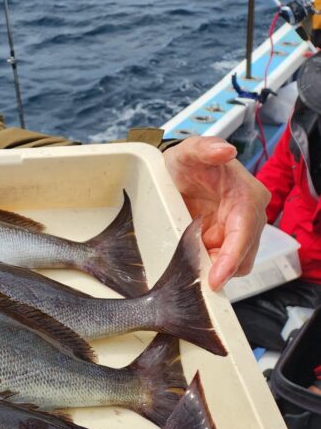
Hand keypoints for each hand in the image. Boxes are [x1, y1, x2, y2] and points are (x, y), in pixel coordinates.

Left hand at [163, 136, 269, 290]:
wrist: (179, 169)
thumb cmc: (189, 160)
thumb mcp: (190, 150)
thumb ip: (204, 148)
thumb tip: (225, 151)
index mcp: (248, 196)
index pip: (245, 233)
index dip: (231, 258)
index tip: (216, 278)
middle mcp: (249, 217)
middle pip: (243, 256)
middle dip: (221, 271)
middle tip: (192, 280)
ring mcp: (236, 230)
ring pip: (234, 264)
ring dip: (213, 271)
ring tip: (188, 273)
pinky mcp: (223, 240)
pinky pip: (220, 262)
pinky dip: (207, 268)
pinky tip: (190, 266)